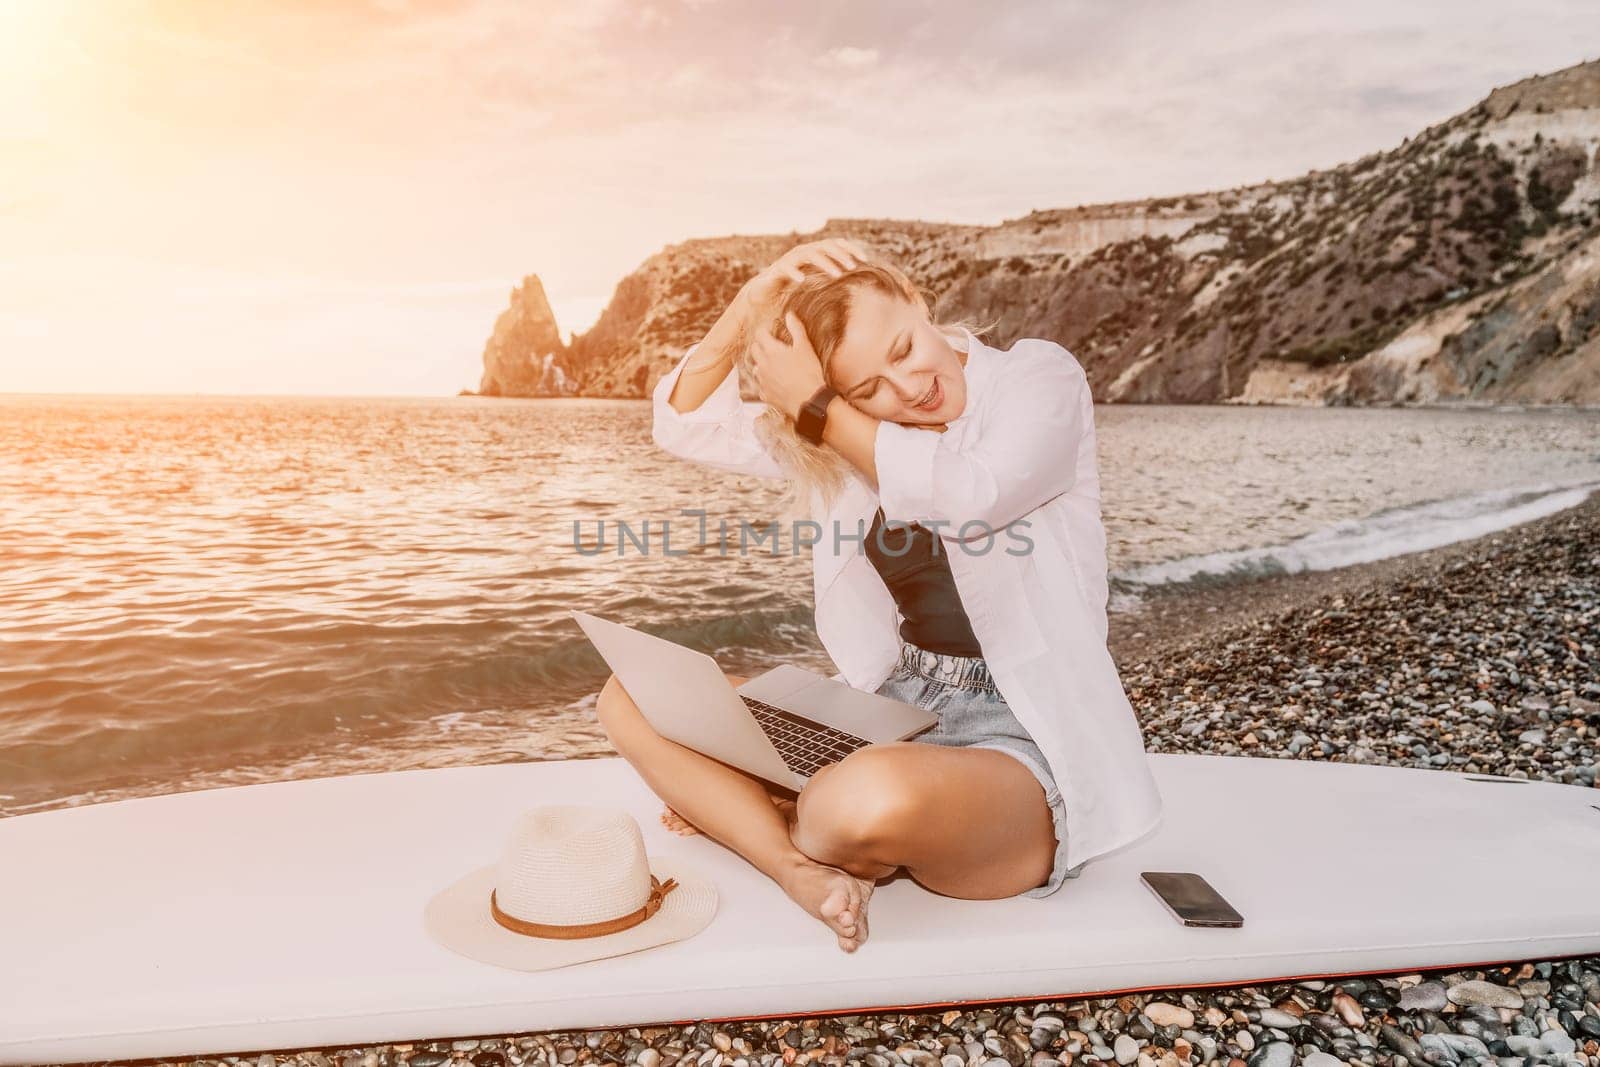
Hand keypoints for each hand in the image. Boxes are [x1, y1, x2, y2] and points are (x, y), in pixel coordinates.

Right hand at [739, 237, 874, 325]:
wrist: (765, 292)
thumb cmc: (793, 288)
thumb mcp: (815, 283)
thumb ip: (830, 279)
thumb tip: (858, 286)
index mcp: (814, 252)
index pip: (835, 244)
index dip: (851, 248)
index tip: (865, 259)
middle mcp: (803, 251)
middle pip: (825, 246)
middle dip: (840, 255)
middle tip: (853, 267)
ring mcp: (790, 259)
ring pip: (809, 254)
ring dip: (825, 263)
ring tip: (837, 274)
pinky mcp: (777, 269)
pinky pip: (787, 268)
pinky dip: (794, 272)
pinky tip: (802, 280)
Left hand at [750, 310, 826, 421]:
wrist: (809, 400)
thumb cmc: (808, 373)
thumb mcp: (805, 347)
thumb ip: (796, 329)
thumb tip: (789, 315)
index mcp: (771, 351)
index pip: (759, 334)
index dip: (765, 330)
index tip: (772, 331)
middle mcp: (762, 365)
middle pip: (754, 350)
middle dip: (760, 345)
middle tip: (772, 346)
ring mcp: (761, 381)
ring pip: (755, 368)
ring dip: (761, 364)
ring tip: (774, 364)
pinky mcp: (765, 394)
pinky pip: (760, 385)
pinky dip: (765, 381)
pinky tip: (776, 382)